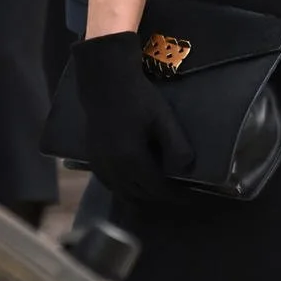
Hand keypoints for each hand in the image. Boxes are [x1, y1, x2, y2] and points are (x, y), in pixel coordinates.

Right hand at [72, 31, 193, 201]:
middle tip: (176, 193)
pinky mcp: (91, 158)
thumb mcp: (163, 119)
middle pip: (138, 195)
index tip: (188, 197)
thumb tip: (186, 169)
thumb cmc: (137, 98)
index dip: (174, 195)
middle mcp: (112, 167)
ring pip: (121, 193)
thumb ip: (176, 145)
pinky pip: (109, 184)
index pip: (156, 189)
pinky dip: (123, 188)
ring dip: (140, 196)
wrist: (104, 83)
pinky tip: (134, 183)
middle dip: (159, 197)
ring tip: (158, 190)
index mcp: (131, 159)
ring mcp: (99, 164)